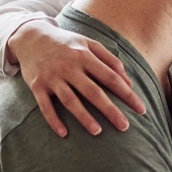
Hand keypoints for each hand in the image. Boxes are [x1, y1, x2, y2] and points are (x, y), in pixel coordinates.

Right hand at [7, 19, 144, 136]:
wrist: (31, 37)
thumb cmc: (66, 43)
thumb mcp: (88, 44)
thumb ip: (110, 59)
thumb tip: (128, 82)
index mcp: (84, 55)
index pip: (110, 77)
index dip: (127, 94)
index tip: (141, 109)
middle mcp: (68, 66)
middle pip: (93, 92)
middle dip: (110, 110)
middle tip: (125, 127)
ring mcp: (52, 77)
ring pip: (70, 100)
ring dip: (84, 117)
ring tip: (98, 132)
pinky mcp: (37, 86)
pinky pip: (45, 106)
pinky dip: (53, 120)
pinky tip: (64, 133)